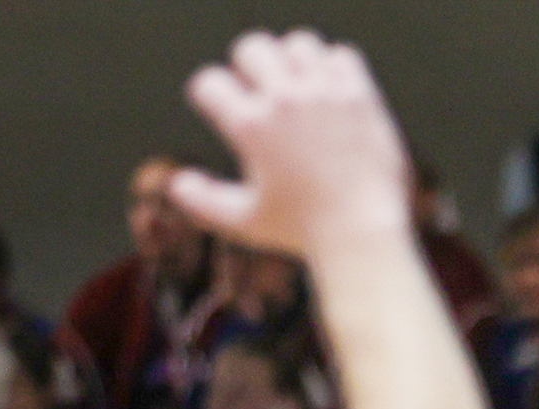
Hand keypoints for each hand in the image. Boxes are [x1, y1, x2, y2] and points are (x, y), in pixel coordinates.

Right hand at [172, 32, 412, 261]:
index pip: (209, 82)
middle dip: (248, 67)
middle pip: (251, 47)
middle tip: (258, 91)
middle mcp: (285, 101)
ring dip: (292, 62)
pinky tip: (330, 93)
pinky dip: (333, 68)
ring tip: (297, 89)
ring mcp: (324, 93)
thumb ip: (204, 202)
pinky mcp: (359, 94)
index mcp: (251, 127)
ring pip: (297, 43)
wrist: (362, 233)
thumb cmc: (302, 232)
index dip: (209, 94)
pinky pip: (340, 55)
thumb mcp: (245, 223)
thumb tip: (177, 184)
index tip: (222, 107)